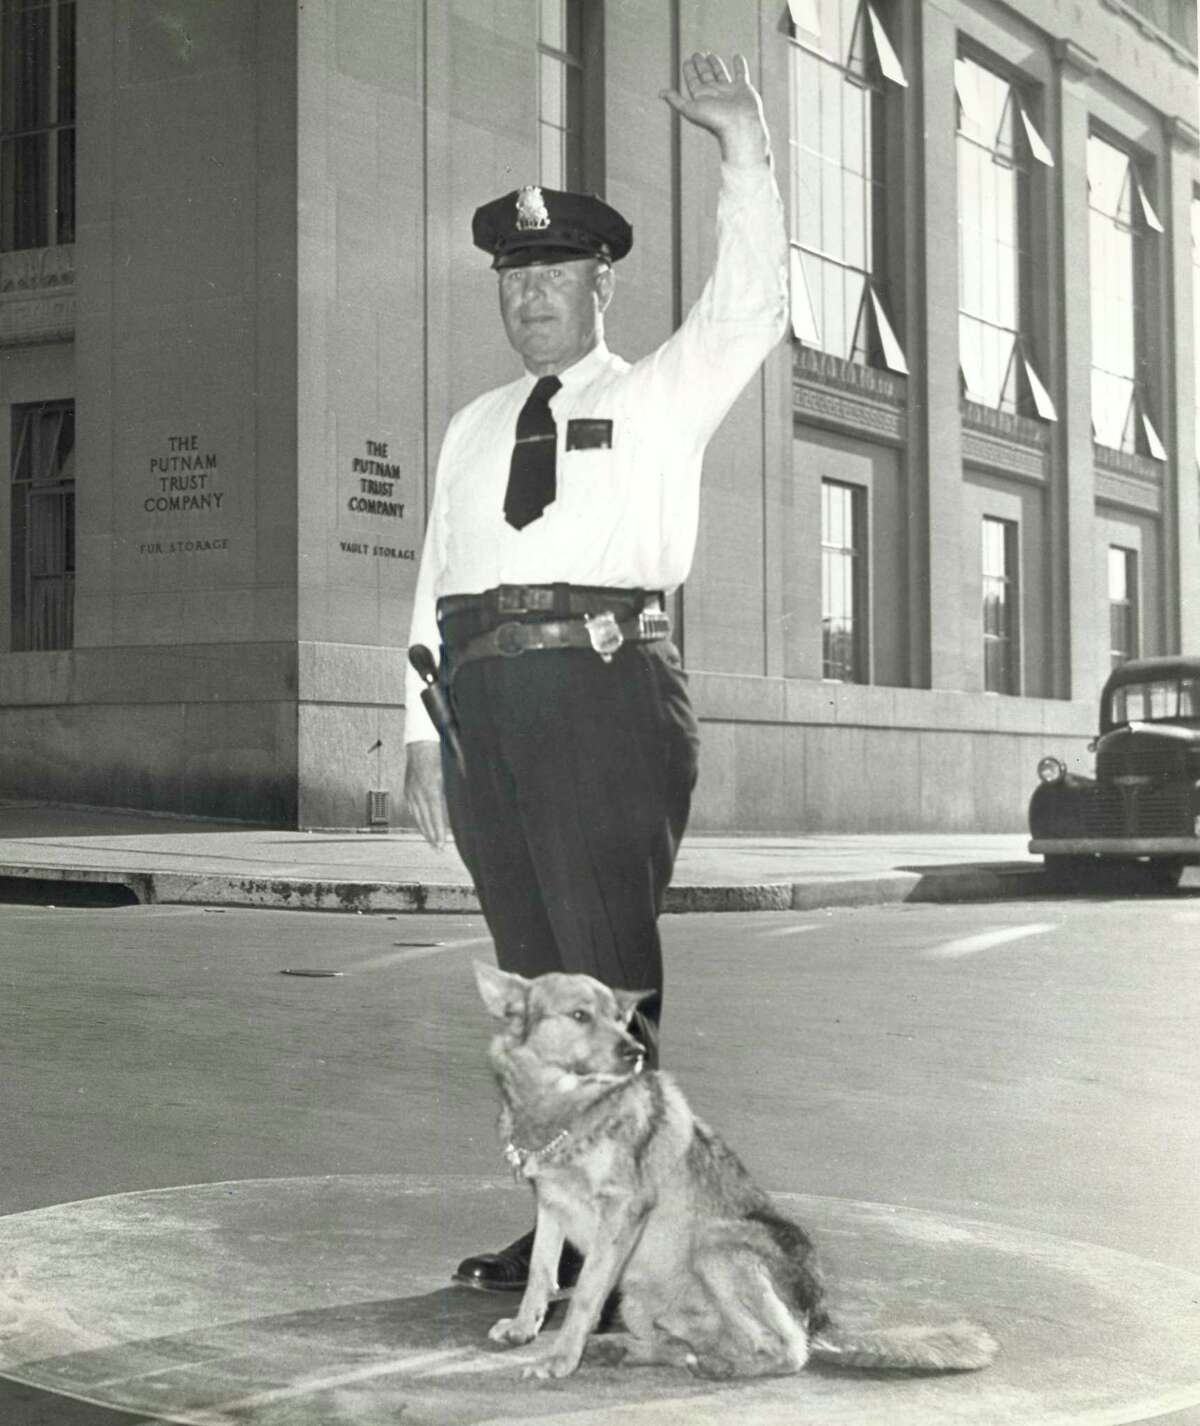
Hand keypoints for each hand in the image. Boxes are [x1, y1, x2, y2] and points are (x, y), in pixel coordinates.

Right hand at [404, 740, 448, 849]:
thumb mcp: (452, 768)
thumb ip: (459, 783)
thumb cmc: (439, 754)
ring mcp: (411, 791)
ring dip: (425, 831)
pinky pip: (413, 810)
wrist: (420, 742)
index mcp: (432, 787)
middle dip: (432, 836)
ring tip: (432, 843)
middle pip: (425, 819)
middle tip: (438, 850)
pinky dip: (418, 820)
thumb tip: (470, 798)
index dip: (438, 830)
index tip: (442, 843)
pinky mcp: (408, 790)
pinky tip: (422, 827)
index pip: (436, 814)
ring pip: (418, 816)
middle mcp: (419, 792)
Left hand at [661, 51, 769, 167]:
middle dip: (700, 65)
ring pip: (720, 73)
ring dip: (715, 64)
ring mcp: (729, 91)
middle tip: (697, 53)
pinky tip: (737, 56)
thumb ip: (676, 100)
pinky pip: (741, 73)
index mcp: (702, 97)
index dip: (689, 71)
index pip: (693, 81)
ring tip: (710, 54)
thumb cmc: (715, 120)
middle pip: (705, 75)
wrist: (739, 126)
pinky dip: (740, 64)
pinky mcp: (743, 88)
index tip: (687, 60)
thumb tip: (660, 93)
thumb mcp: (690, 109)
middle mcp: (714, 93)